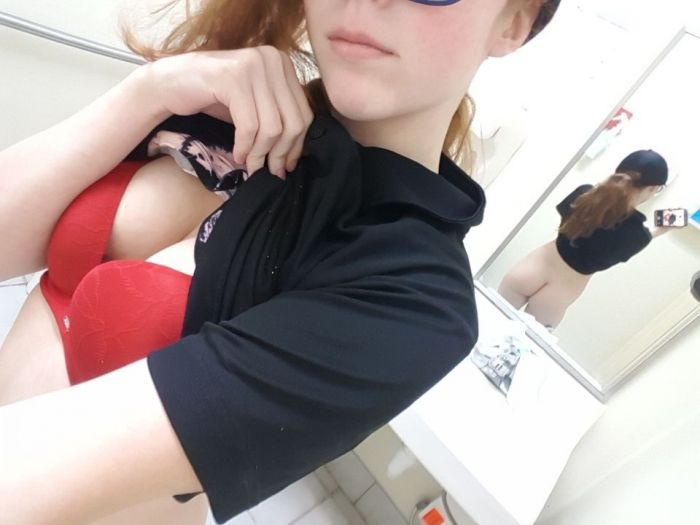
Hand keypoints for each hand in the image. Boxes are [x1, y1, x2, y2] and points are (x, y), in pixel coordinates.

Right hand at [144, 46, 313, 179]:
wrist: (170, 84)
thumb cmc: (215, 98)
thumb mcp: (255, 105)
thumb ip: (278, 118)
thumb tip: (295, 156)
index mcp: (283, 63)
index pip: (304, 114)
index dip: (297, 146)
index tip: (286, 166)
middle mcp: (272, 59)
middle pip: (292, 122)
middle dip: (280, 154)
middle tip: (270, 172)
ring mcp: (253, 65)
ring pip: (272, 127)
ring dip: (261, 154)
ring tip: (251, 167)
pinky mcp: (232, 78)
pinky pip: (250, 126)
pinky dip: (245, 146)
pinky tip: (238, 155)